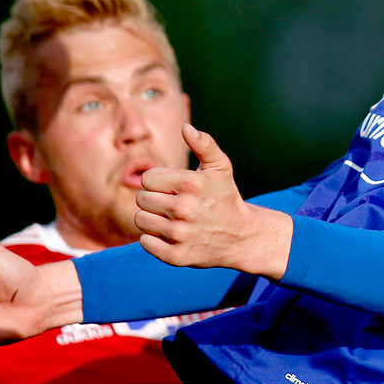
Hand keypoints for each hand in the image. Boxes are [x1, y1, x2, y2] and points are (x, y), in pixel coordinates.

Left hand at [135, 124, 291, 278]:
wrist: (242, 236)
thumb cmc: (226, 197)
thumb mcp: (221, 167)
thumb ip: (204, 144)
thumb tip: (186, 128)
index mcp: (191, 184)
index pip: (147, 178)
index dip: (158, 182)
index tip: (173, 188)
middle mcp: (184, 209)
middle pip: (141, 199)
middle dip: (153, 199)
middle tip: (172, 204)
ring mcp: (180, 234)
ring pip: (140, 220)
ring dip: (151, 219)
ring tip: (170, 219)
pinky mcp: (176, 256)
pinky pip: (145, 243)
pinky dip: (153, 239)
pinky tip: (170, 235)